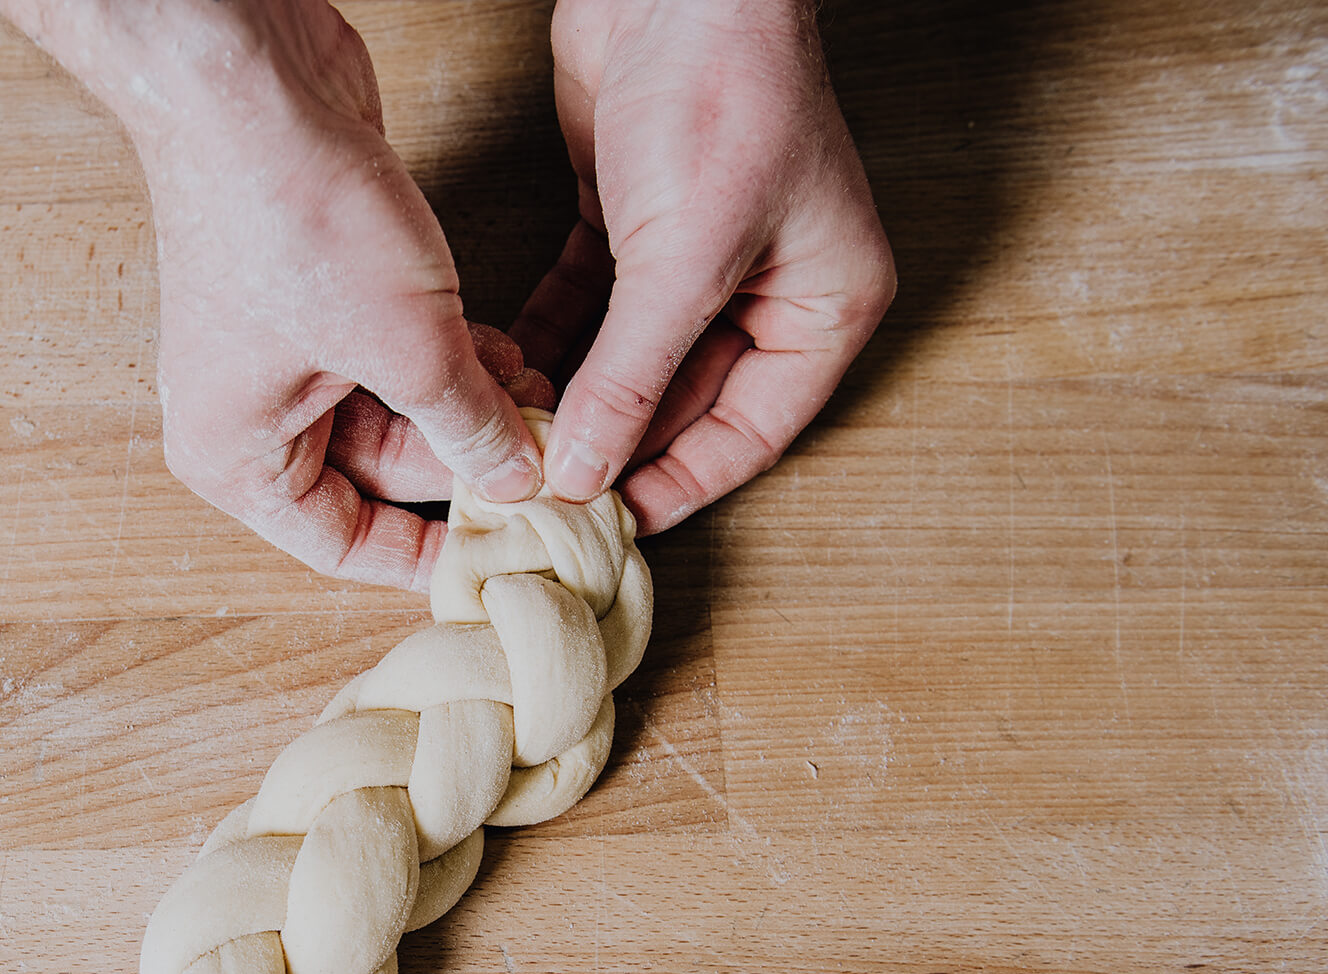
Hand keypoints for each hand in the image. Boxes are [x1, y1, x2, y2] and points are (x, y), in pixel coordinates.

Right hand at [0, 0, 550, 590]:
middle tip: (550, 461)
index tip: (506, 555)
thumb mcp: (407, 346)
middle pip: (378, 476)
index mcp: (237, 455)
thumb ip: (469, 425)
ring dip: (471, 405)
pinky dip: (453, 357)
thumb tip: (518, 479)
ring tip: (540, 396)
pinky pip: (397, 353)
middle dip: (467, 463)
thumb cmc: (291, 216)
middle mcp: (250, 411)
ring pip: (397, 409)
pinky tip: (512, 351)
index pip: (342, 544)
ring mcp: (283, 348)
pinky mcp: (319, 290)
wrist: (248, 80)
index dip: (431, 555)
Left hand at [515, 0, 895, 529]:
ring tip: (512, 443)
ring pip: (631, 358)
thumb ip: (631, 376)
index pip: (750, 432)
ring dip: (574, 396)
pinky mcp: (632, 219)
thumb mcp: (682, 260)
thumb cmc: (723, 98)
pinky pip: (591, 306)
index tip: (604, 522)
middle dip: (614, 443)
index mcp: (824, 306)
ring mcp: (698, 254)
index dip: (678, 483)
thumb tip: (584, 471)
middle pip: (685, 402)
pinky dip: (550, 338)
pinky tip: (503, 372)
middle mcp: (769, 288)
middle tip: (541, 491)